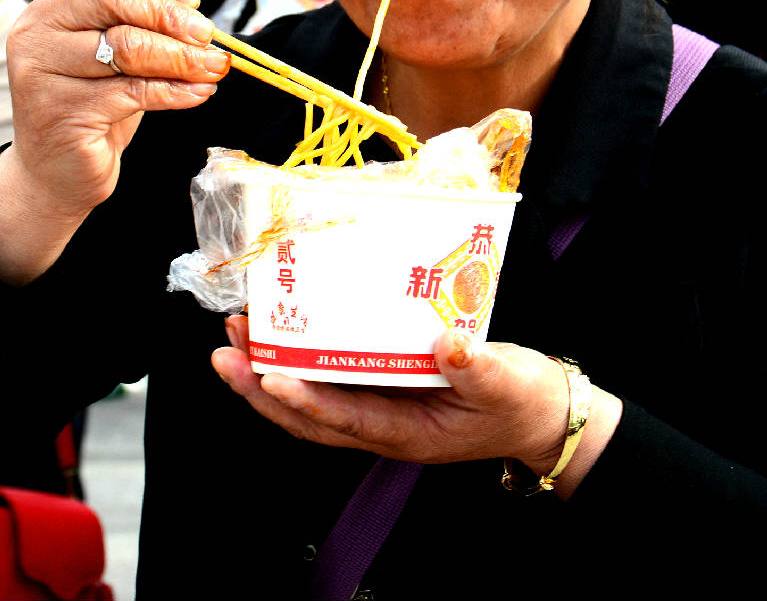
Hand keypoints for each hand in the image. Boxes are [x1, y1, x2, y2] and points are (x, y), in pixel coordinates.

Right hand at [0, 0, 229, 283]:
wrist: (59, 173)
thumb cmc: (93, 102)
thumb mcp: (116, 45)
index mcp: (47, 8)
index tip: (193, 3)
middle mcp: (35, 33)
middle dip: (168, 14)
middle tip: (208, 35)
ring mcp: (42, 73)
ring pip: (126, 48)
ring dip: (181, 57)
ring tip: (213, 68)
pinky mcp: (61, 113)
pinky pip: (132, 92)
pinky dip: (175, 92)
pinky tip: (199, 94)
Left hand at [213, 315, 581, 473]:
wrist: (539, 415)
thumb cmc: (522, 401)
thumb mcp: (507, 381)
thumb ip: (476, 366)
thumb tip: (447, 343)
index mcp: (408, 434)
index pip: (344, 420)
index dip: (304, 399)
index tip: (268, 376)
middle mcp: (382, 428)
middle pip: (308, 417)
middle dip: (261, 386)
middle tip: (227, 350)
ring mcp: (379, 410)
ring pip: (310, 401)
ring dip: (268, 372)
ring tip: (238, 334)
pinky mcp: (382, 390)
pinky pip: (329, 381)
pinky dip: (299, 361)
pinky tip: (281, 333)